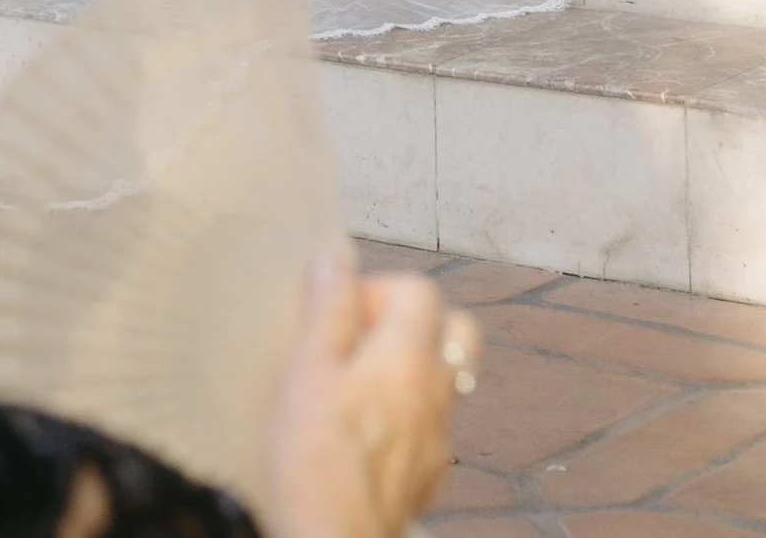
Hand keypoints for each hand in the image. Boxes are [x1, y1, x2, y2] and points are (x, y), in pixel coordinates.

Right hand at [267, 246, 470, 537]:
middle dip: (418, 323)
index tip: (342, 312)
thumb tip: (336, 256)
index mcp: (410, 355)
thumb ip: (329, 308)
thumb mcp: (308, 366)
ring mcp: (438, 438)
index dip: (380, 289)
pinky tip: (367, 432)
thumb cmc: (316, 454)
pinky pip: (431, 428)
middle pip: (457, 332)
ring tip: (360, 386)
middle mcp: (437, 392)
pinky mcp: (428, 475)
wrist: (335, 536)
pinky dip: (408, 417)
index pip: (422, 290)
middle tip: (366, 340)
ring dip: (413, 371)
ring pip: (445, 382)